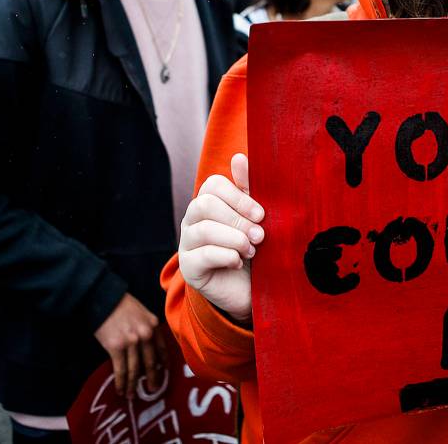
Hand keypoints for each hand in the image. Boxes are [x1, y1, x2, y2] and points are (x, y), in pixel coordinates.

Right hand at [94, 293, 165, 397]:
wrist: (102, 297)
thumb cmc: (119, 304)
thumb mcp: (140, 311)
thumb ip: (146, 327)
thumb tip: (146, 348)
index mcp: (153, 324)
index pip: (162, 348)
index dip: (163, 363)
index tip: (163, 372)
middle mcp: (145, 334)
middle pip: (151, 362)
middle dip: (152, 378)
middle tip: (153, 389)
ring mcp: (131, 342)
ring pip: (135, 370)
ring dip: (133, 385)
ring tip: (132, 396)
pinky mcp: (116, 347)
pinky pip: (120, 370)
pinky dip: (121, 382)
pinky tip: (120, 390)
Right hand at [178, 153, 264, 324]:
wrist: (249, 289)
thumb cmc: (252, 249)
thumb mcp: (254, 218)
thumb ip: (248, 189)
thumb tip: (239, 157)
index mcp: (208, 203)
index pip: (213, 185)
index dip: (238, 197)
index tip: (260, 214)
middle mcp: (192, 220)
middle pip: (205, 204)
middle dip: (237, 219)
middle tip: (259, 234)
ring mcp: (187, 244)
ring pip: (204, 229)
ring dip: (235, 239)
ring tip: (252, 250)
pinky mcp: (189, 268)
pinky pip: (203, 254)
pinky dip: (227, 256)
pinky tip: (238, 262)